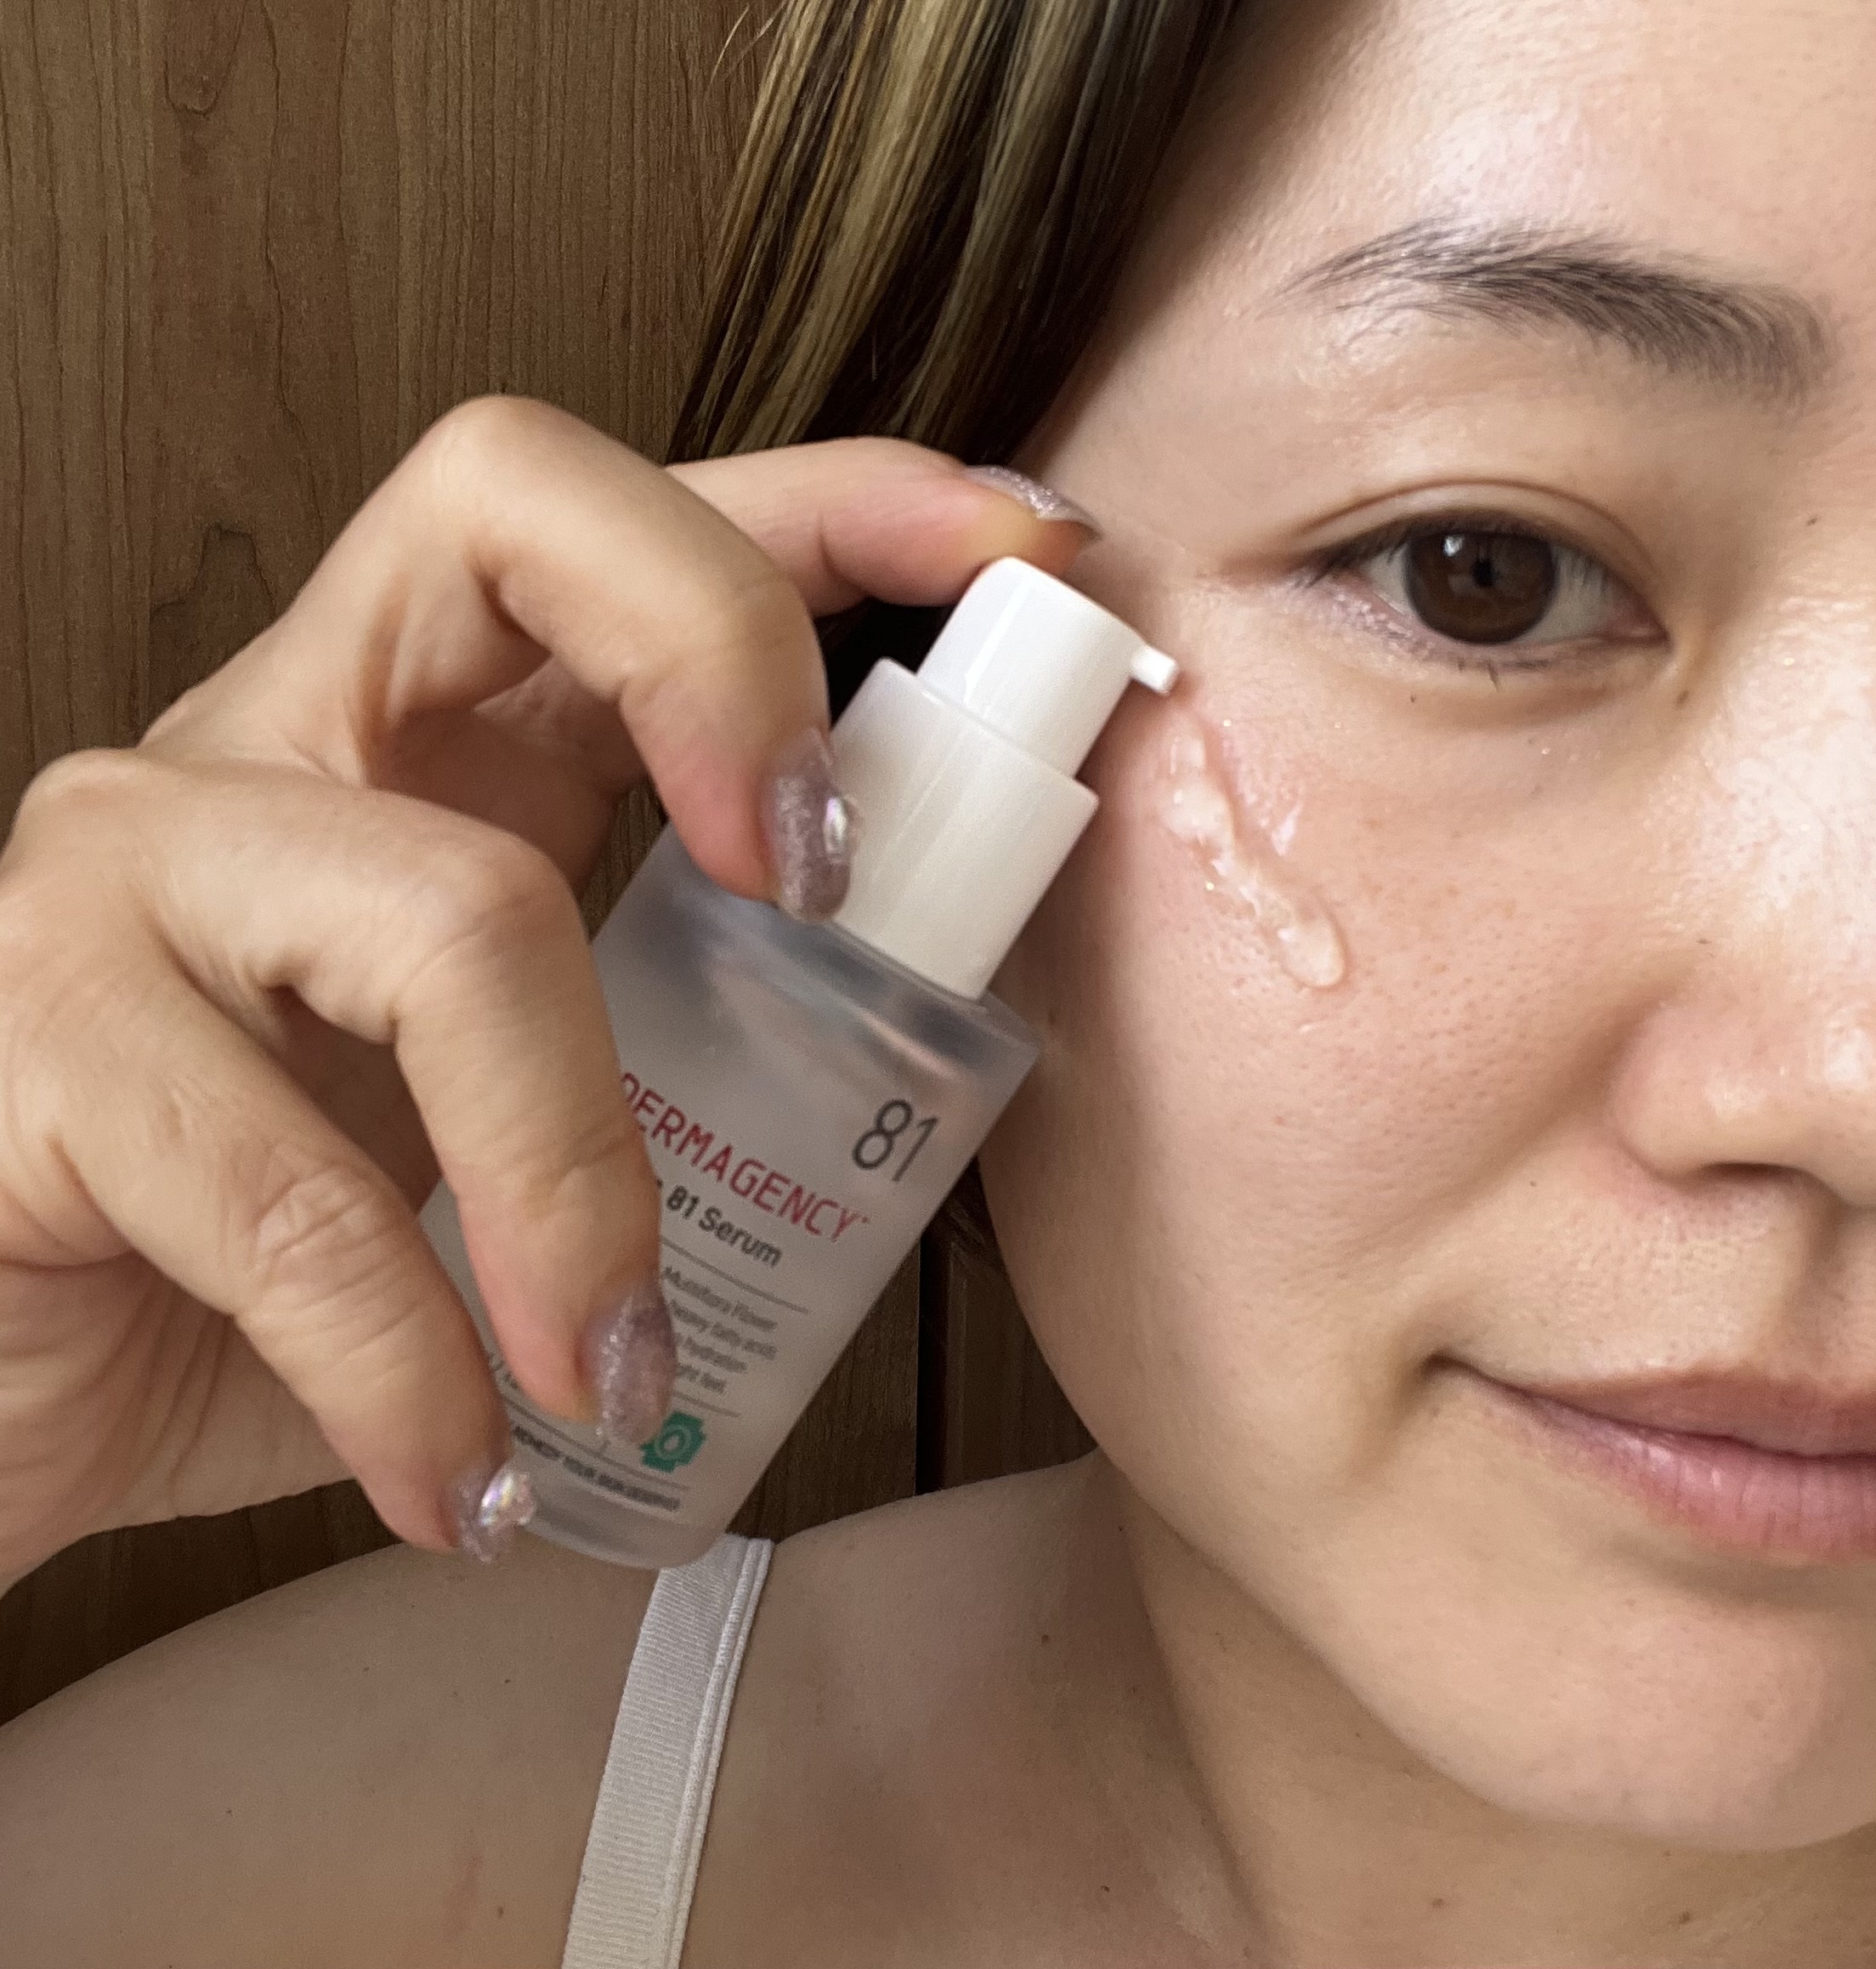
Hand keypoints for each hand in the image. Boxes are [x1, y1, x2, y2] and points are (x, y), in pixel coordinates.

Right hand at [0, 400, 1090, 1581]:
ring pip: (456, 916)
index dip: (829, 502)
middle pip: (509, 506)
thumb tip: (922, 1066)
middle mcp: (282, 740)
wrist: (15, 1386)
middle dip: (728, 651)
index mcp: (434, 738)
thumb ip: (666, 1036)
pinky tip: (464, 1480)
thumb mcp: (509, 1108)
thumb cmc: (279, 1247)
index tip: (1019, 552)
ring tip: (619, 1372)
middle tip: (827, 887)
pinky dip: (419, 1372)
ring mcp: (134, 865)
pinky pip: (292, 1200)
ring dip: (581, 1183)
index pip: (622, 523)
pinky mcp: (29, 1039)